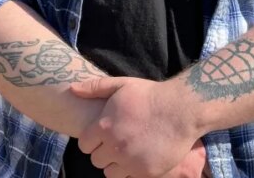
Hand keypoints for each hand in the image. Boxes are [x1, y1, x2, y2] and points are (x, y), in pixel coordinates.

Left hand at [70, 76, 200, 177]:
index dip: (91, 141)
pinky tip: (137, 159)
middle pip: (96, 160)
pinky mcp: (147, 172)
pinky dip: (130, 172)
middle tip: (114, 144)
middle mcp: (115, 146)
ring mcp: (131, 161)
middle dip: (102, 152)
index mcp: (104, 127)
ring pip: (110, 173)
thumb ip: (94, 88)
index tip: (100, 136)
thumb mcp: (120, 85)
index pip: (84, 145)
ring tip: (125, 153)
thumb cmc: (150, 95)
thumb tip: (72, 89)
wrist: (181, 110)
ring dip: (115, 165)